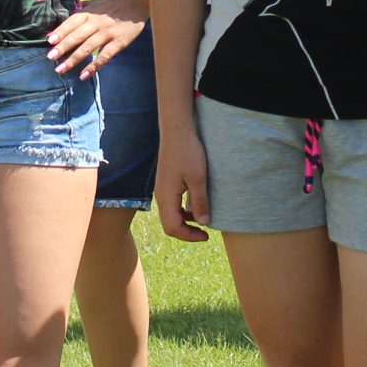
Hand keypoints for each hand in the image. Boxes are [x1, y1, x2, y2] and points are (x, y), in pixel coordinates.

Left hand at [47, 0, 145, 77]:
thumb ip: (78, 12)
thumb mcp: (94, 4)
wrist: (136, 0)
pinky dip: (94, 66)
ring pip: (88, 47)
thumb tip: (62, 22)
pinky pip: (104, 56)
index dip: (60, 31)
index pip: (72, 22)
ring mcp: (107, 33)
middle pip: (77, 35)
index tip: (49, 41)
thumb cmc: (112, 4)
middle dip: (63, 47)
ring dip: (73, 59)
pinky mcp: (119, 42)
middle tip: (50, 58)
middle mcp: (96, 23)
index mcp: (89, 13)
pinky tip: (83, 75)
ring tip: (61, 69)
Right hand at [156, 125, 210, 241]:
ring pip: (170, 214)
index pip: (173, 228)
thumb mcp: (198, 178)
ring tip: (203, 219)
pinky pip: (172, 204)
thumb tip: (203, 223)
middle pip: (169, 224)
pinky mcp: (166, 183)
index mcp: (166, 197)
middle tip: (205, 233)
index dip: (189, 236)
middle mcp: (160, 196)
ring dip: (185, 222)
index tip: (206, 235)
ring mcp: (162, 189)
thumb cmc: (188, 152)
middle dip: (186, 232)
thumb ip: (199, 202)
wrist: (177, 130)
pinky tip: (195, 205)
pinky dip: (183, 211)